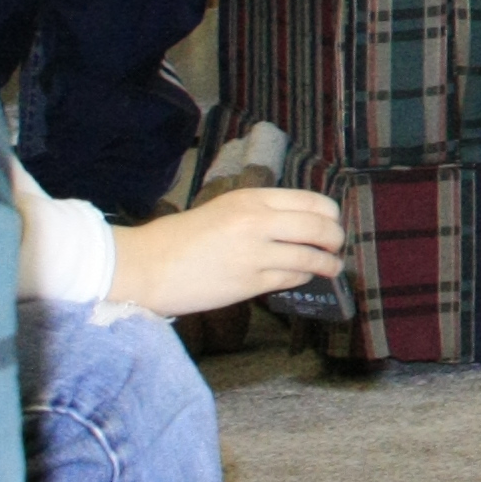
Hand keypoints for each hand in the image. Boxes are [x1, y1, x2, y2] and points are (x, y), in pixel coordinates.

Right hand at [109, 185, 343, 318]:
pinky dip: (303, 277)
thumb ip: (260, 213)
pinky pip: (291, 278)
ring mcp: (255, 253)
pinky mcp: (249, 282)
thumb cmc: (179, 238)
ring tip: (332, 267)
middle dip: (336, 239)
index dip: (331, 216)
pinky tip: (303, 277)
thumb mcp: (223, 209)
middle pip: (321, 228)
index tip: (333, 223)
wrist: (144, 267)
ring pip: (311, 256)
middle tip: (337, 246)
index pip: (313, 202)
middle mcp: (258, 222)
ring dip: (328, 263)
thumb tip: (297, 224)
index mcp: (252, 199)